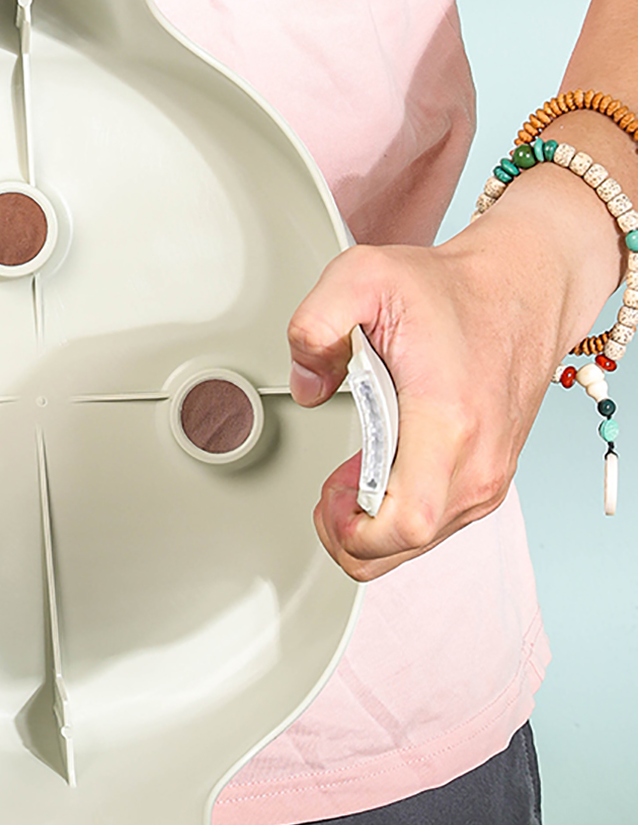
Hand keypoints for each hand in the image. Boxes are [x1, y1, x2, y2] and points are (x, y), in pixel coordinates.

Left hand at [287, 171, 619, 580]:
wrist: (519, 291)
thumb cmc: (450, 293)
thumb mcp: (363, 276)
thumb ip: (315, 323)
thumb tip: (305, 385)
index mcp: (448, 423)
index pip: (406, 523)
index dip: (352, 528)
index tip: (329, 493)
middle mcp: (478, 464)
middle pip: (401, 548)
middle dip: (348, 531)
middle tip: (333, 486)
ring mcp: (487, 480)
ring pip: (415, 547)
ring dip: (371, 523)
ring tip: (353, 475)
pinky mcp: (488, 483)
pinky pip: (433, 528)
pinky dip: (396, 514)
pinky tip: (380, 472)